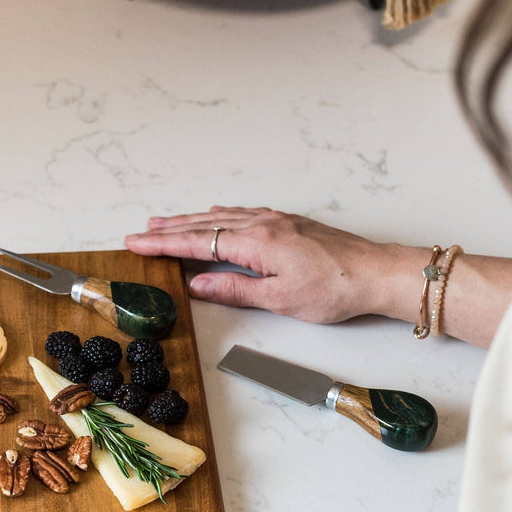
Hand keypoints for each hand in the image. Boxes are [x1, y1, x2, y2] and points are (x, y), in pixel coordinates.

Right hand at [125, 206, 425, 323]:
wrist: (375, 272)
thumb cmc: (334, 288)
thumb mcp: (278, 298)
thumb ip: (234, 289)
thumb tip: (197, 285)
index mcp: (256, 242)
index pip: (197, 241)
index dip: (164, 243)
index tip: (137, 243)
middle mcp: (263, 224)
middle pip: (205, 224)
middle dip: (169, 229)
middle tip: (140, 232)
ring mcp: (277, 220)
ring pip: (223, 216)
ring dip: (191, 220)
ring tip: (166, 222)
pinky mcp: (290, 222)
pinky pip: (243, 213)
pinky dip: (221, 215)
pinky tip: (216, 214)